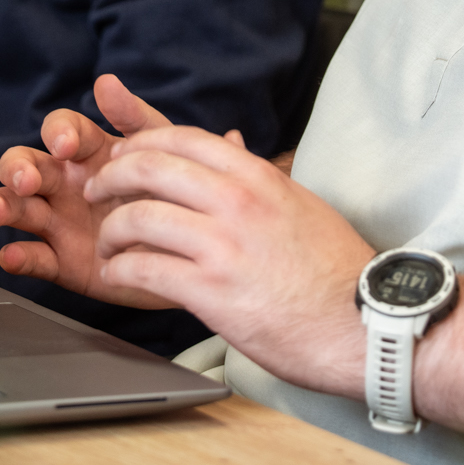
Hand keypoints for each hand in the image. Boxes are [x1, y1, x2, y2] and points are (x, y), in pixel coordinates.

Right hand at [0, 74, 178, 308]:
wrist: (192, 251)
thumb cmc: (173, 193)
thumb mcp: (162, 152)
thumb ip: (135, 117)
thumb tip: (106, 82)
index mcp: (88, 151)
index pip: (60, 129)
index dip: (57, 132)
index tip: (64, 144)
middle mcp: (65, 182)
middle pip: (24, 165)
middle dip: (15, 169)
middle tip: (24, 180)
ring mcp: (59, 221)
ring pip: (17, 207)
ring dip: (0, 206)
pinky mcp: (61, 262)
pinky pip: (32, 257)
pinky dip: (16, 256)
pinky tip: (12, 255)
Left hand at [84, 126, 376, 396]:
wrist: (366, 326)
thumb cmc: (338, 273)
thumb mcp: (300, 206)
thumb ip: (258, 181)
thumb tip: (232, 153)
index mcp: (258, 177)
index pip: (183, 138)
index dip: (141, 143)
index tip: (124, 156)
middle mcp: (238, 202)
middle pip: (149, 168)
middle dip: (111, 178)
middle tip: (97, 193)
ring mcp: (223, 246)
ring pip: (138, 217)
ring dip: (111, 230)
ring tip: (107, 244)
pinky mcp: (212, 292)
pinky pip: (145, 270)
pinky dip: (121, 270)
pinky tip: (118, 275)